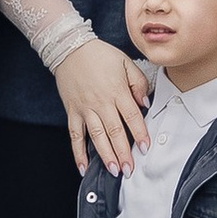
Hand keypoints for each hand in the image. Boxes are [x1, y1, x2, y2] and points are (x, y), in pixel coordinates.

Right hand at [54, 35, 151, 173]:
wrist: (70, 48)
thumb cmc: (100, 55)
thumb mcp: (125, 62)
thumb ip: (138, 82)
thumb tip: (146, 104)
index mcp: (117, 90)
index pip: (131, 116)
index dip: (139, 133)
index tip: (145, 148)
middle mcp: (101, 102)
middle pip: (114, 131)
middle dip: (123, 152)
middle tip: (130, 169)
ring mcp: (85, 108)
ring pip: (96, 136)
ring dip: (105, 155)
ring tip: (113, 170)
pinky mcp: (72, 111)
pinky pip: (74, 135)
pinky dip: (78, 152)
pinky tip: (83, 166)